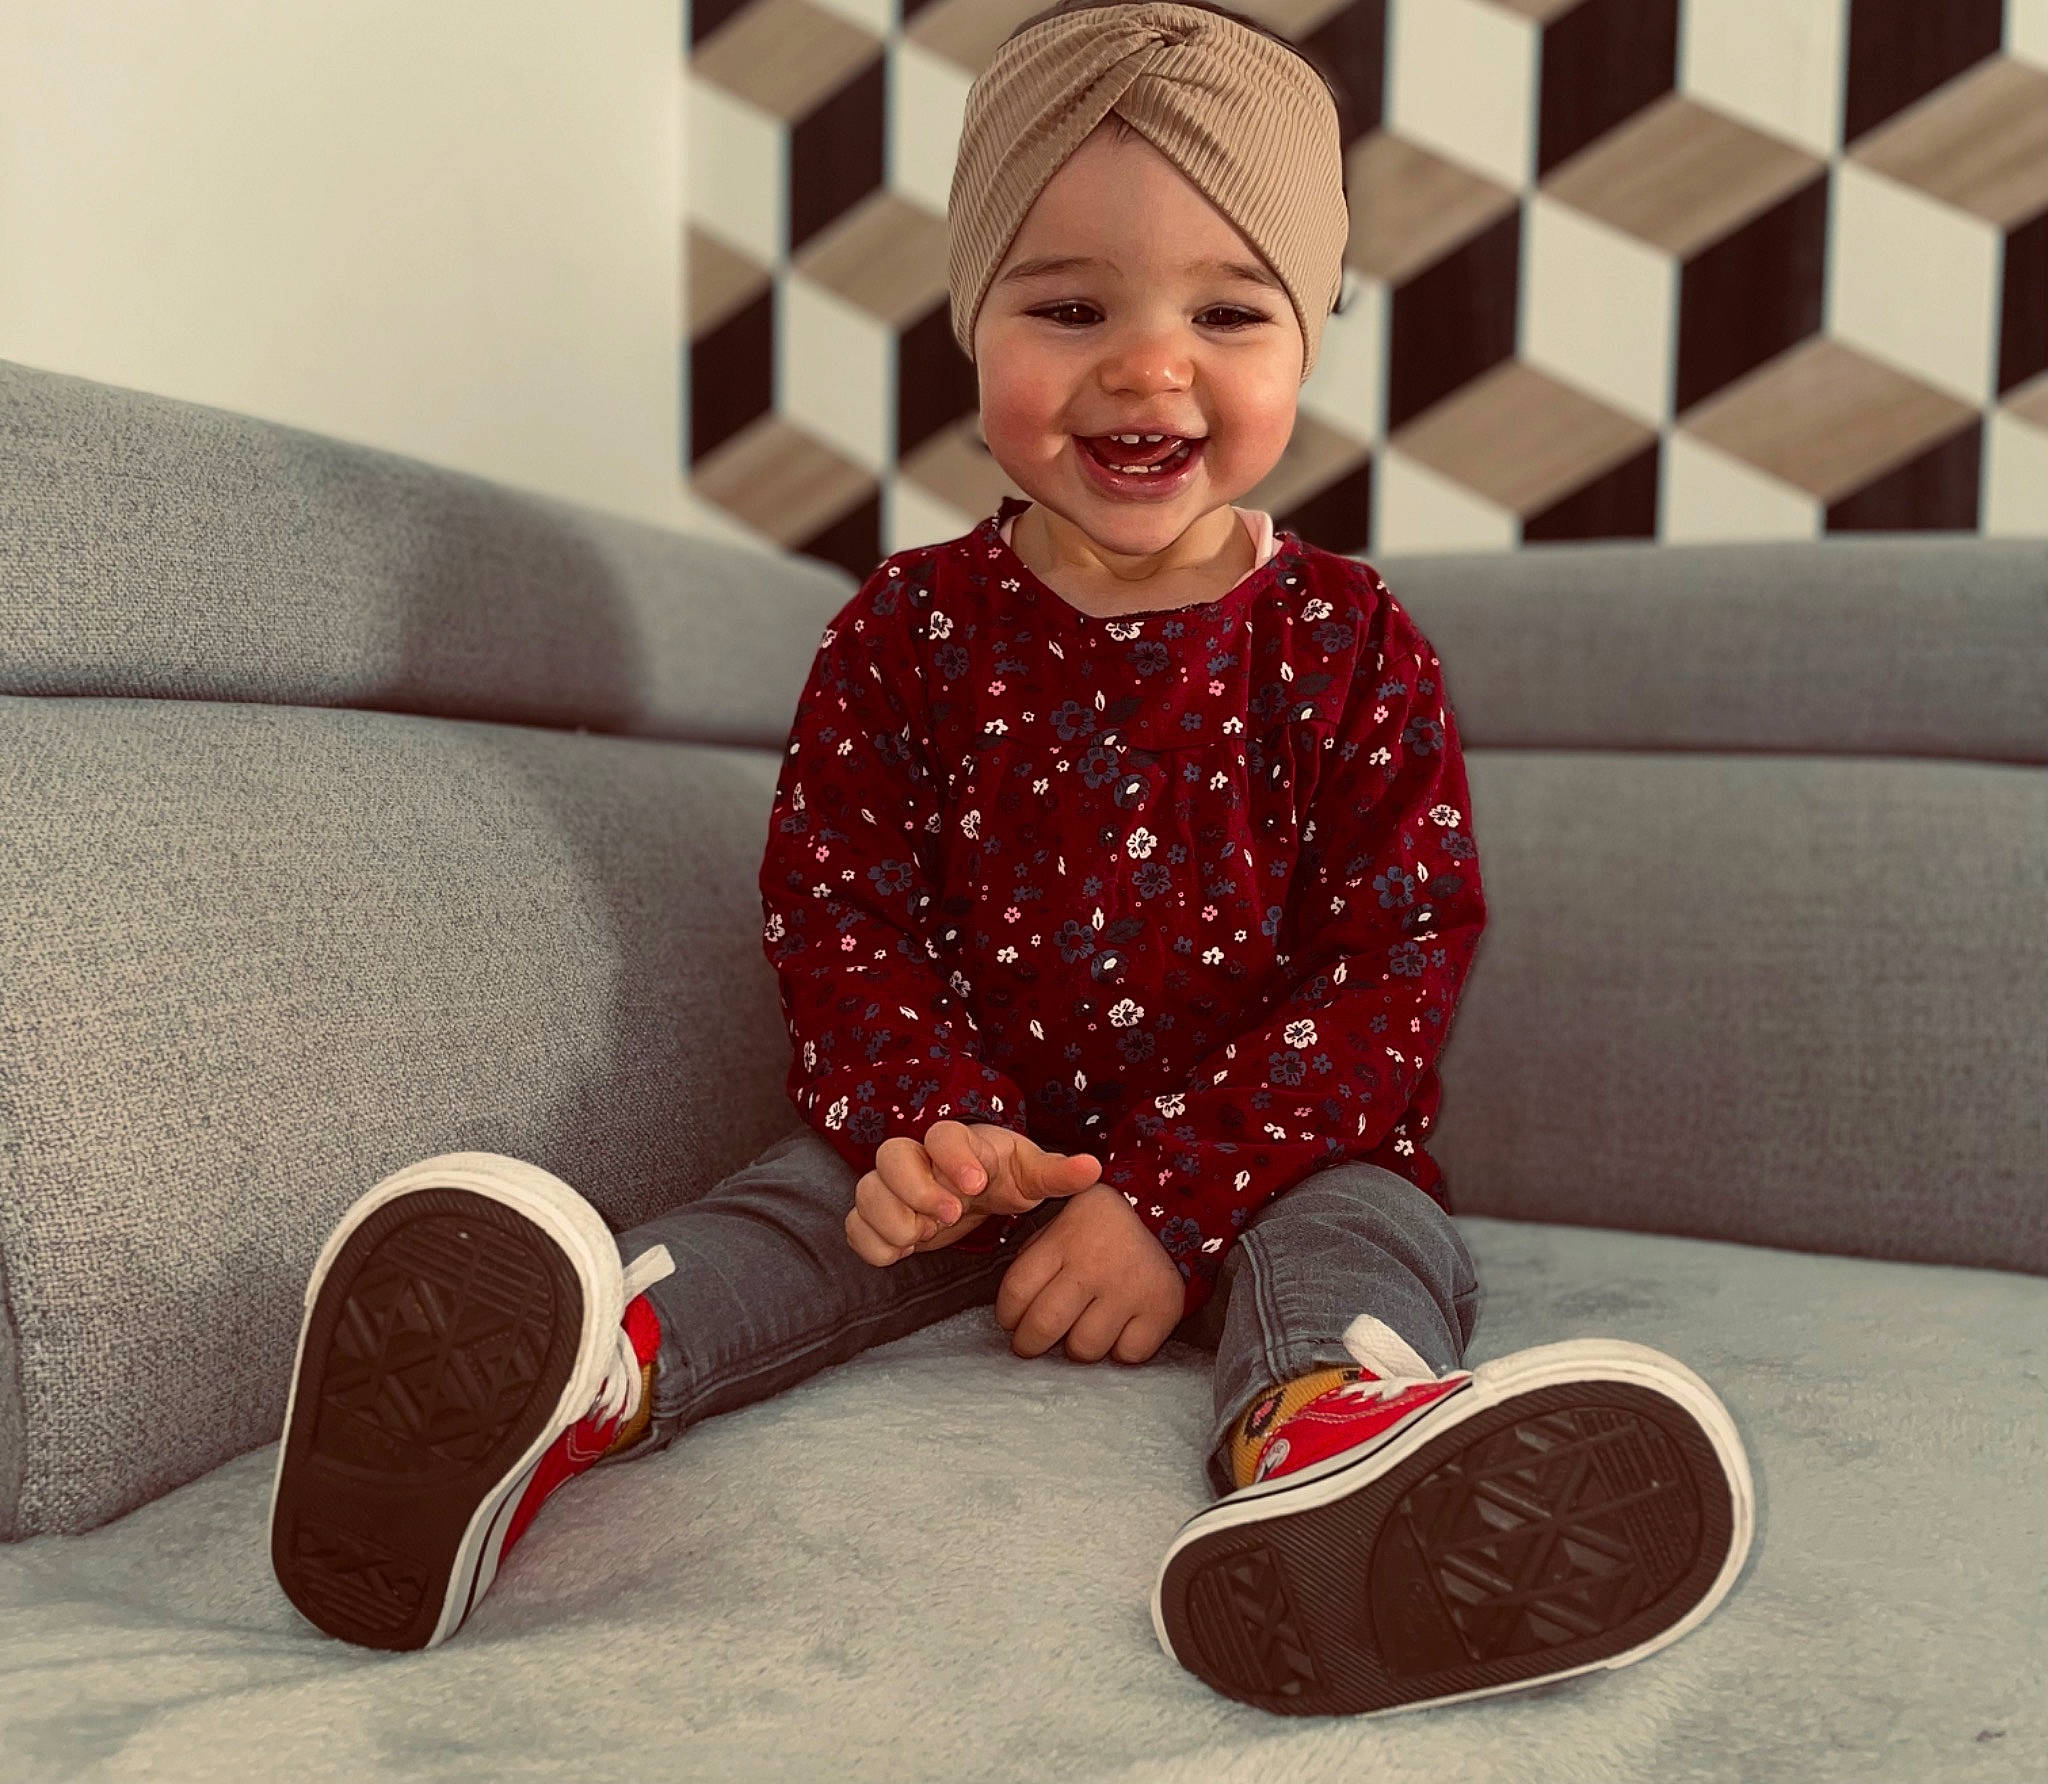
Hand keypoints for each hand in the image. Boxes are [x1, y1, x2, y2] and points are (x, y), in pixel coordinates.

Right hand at [844, 1121, 1103, 1266]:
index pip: (943, 1135)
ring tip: (921, 1239)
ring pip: (867, 1190)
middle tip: (949, 1216)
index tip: (977, 1186)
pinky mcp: (879, 1216)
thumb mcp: (1031, 1175)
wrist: (977, 1188)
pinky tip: (900, 1254)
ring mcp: (893, 1187)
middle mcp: (918, 1158)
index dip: (952, 1158)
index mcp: (958, 1143)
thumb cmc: (1003, 1175)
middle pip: (891, 1155)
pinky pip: (855, 1226)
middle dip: (915, 1188)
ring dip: (889, 1217)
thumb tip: (1093, 1168)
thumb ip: (1058, 1174)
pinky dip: (871, 1242)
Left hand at [994, 1183, 1185, 1364]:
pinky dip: (1119, 1351)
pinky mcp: (1163, 1307)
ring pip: (1084, 1348)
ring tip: (1078, 1333)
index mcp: (1065, 1238)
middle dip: (1029, 1344)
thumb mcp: (1058, 1229)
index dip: (1007, 1316)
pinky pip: (1128, 1355)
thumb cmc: (1096, 1234)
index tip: (1011, 1322)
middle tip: (1032, 1345)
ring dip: (1076, 1348)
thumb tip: (1012, 1319)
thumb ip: (1033, 1263)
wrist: (1162, 1216)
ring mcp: (1131, 1286)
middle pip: (1044, 1325)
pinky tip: (1117, 1332)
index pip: (1017, 1290)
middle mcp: (1097, 1262)